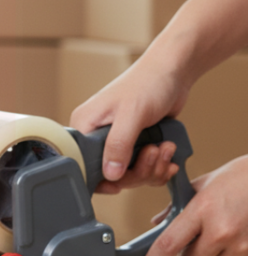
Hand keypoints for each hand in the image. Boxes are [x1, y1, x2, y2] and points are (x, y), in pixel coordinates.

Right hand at [70, 54, 190, 192]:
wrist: (172, 72)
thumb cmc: (148, 83)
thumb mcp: (132, 114)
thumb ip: (119, 145)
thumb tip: (110, 175)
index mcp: (85, 127)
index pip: (83, 165)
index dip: (102, 179)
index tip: (122, 183)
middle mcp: (97, 137)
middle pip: (110, 174)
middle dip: (138, 170)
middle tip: (154, 152)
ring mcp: (117, 142)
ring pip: (130, 174)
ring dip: (153, 167)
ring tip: (166, 148)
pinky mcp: (134, 145)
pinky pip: (144, 168)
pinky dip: (159, 166)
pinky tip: (169, 152)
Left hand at [135, 156, 247, 255]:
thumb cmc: (240, 177)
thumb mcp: (204, 184)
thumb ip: (178, 205)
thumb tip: (157, 223)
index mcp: (201, 210)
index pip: (168, 244)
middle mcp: (221, 230)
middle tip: (196, 240)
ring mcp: (242, 244)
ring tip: (222, 235)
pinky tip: (238, 240)